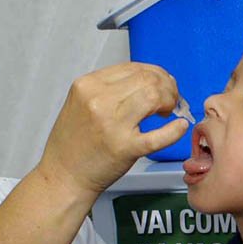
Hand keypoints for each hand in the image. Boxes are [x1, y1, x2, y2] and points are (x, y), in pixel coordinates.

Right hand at [39, 62, 188, 195]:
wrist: (63, 176)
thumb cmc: (74, 143)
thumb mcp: (81, 103)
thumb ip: (109, 88)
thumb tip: (148, 79)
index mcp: (88, 85)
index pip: (133, 68)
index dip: (155, 73)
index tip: (162, 84)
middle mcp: (99, 101)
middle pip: (148, 79)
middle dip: (167, 86)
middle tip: (171, 99)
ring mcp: (112, 125)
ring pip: (155, 96)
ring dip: (170, 101)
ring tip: (167, 112)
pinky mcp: (125, 148)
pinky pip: (159, 135)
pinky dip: (175, 130)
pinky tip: (179, 127)